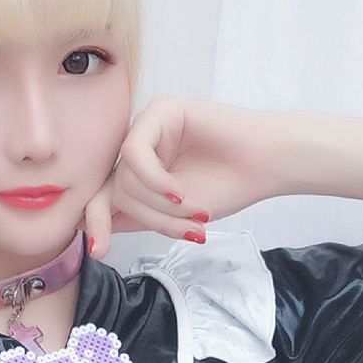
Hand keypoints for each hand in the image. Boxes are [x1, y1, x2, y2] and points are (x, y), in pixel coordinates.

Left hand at [84, 95, 282, 260]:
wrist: (268, 164)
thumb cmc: (229, 186)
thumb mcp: (174, 216)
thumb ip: (137, 218)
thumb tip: (94, 235)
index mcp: (139, 171)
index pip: (104, 196)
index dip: (95, 224)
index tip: (99, 251)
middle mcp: (139, 147)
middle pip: (115, 191)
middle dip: (148, 218)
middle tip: (183, 232)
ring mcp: (148, 127)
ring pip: (125, 178)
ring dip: (159, 206)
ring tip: (195, 213)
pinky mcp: (160, 111)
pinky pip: (135, 153)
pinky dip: (156, 181)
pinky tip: (180, 194)